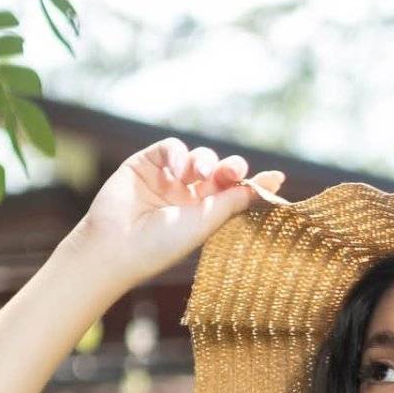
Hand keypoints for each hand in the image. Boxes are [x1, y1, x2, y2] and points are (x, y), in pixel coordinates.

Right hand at [71, 140, 286, 293]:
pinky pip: (172, 147)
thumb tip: (268, 184)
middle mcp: (188, 197)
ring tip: (195, 176)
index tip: (277, 178)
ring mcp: (168, 179)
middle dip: (230, 168)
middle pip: (220, 170)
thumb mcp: (205, 223)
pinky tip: (177, 170)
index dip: (253, 184)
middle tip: (230, 173)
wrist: (116, 244)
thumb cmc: (161, 244)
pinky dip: (178, 154)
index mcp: (205, 216)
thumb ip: (234, 200)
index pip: (234, 193)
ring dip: (203, 161)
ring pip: (199, 156)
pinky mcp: (146, 163)